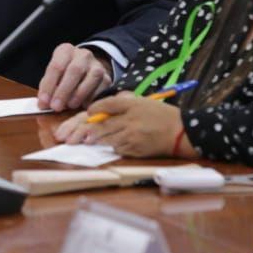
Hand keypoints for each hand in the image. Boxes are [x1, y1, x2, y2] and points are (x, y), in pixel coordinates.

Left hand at [36, 43, 111, 111]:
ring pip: (91, 78)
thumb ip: (48, 88)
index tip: (43, 102)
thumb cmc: (64, 75)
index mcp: (65, 51)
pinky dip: (91, 99)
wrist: (86, 71)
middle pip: (74, 70)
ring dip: (78, 95)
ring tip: (69, 106)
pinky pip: (101, 88)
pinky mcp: (107, 78)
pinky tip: (83, 106)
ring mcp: (97, 65)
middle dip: (63, 91)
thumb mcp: (54, 76)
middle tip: (56, 107)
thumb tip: (43, 105)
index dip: (49, 85)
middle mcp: (83, 55)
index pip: (56, 66)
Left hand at [54, 91, 188, 157]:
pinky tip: (105, 147)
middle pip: (102, 124)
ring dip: (94, 140)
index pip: (107, 104)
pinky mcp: (136, 149)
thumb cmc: (161, 116)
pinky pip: (118, 148)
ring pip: (107, 138)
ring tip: (81, 141)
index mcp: (132, 104)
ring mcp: (132, 135)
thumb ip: (123, 103)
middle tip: (71, 135)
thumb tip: (100, 108)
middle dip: (85, 129)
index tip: (87, 113)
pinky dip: (112, 147)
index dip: (93, 109)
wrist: (181, 133)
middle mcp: (130, 119)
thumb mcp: (143, 103)